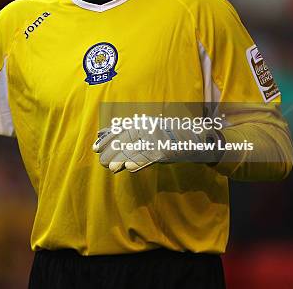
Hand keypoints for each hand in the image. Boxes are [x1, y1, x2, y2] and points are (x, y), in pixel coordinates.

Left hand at [93, 118, 221, 172]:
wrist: (198, 140)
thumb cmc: (170, 137)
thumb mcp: (147, 132)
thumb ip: (127, 133)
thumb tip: (103, 134)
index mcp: (144, 123)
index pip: (122, 130)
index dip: (107, 138)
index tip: (95, 147)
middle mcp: (150, 128)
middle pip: (127, 139)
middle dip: (112, 150)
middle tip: (101, 161)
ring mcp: (158, 138)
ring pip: (137, 149)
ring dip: (123, 159)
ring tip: (112, 167)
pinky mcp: (167, 150)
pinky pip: (151, 156)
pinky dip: (140, 162)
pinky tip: (130, 168)